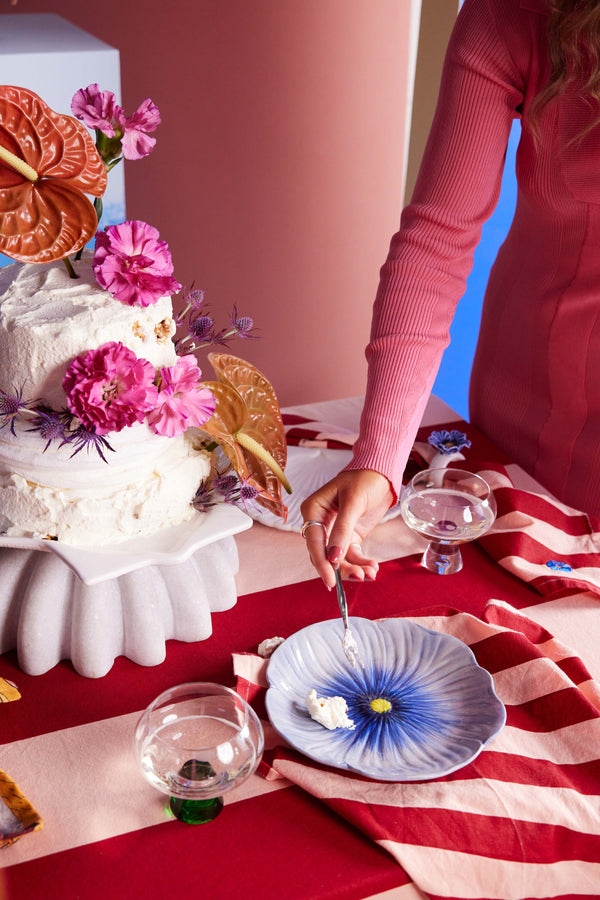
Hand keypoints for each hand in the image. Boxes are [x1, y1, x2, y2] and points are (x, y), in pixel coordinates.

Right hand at [300, 469, 394, 588]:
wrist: (382, 473)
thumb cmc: (364, 479)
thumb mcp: (353, 502)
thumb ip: (342, 529)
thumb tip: (333, 557)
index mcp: (313, 510)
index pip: (314, 541)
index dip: (321, 562)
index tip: (331, 580)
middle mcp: (320, 522)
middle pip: (324, 554)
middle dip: (341, 568)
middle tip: (358, 577)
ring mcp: (335, 531)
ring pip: (338, 558)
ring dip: (354, 568)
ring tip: (370, 572)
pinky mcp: (349, 536)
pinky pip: (351, 555)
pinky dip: (361, 563)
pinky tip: (372, 567)